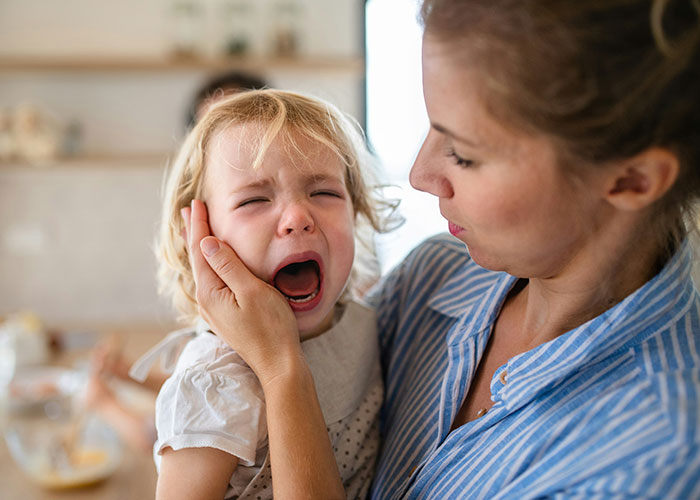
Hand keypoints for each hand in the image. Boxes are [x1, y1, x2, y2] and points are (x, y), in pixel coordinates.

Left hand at [182, 200, 301, 386]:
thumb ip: (229, 266)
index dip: (199, 225)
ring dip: (200, 247)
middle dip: (194, 233)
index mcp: (211, 292)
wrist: (278, 364)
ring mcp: (215, 310)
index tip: (196, 204)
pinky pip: (211, 281)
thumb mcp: (252, 291)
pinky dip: (209, 263)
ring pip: (203, 270)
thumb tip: (207, 242)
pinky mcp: (225, 315)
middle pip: (197, 259)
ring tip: (194, 230)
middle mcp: (207, 301)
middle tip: (189, 209)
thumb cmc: (271, 327)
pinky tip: (211, 262)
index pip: (201, 250)